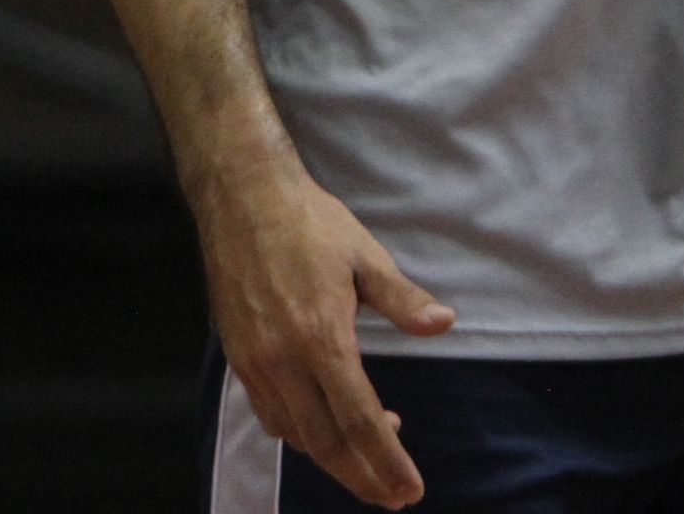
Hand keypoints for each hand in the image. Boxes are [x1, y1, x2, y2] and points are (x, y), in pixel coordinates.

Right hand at [194, 155, 454, 507]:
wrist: (241, 199)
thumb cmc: (310, 223)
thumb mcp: (365, 255)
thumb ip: (403, 299)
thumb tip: (444, 324)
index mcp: (322, 339)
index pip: (359, 420)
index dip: (386, 461)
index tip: (409, 489)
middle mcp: (284, 362)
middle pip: (326, 443)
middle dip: (362, 477)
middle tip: (393, 497)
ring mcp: (256, 363)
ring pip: (296, 434)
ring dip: (334, 456)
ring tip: (371, 454)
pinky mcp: (239, 358)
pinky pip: (271, 414)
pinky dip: (301, 433)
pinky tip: (324, 424)